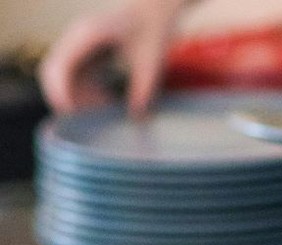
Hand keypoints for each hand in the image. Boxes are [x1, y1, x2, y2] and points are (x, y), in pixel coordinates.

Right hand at [38, 0, 186, 114]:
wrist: (152, 10)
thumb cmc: (153, 30)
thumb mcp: (151, 62)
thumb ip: (143, 90)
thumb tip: (136, 119)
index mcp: (87, 35)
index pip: (59, 66)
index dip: (61, 93)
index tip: (72, 114)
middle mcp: (75, 37)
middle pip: (53, 73)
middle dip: (66, 99)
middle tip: (89, 121)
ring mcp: (76, 43)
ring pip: (62, 76)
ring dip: (77, 97)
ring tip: (105, 110)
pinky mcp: (83, 50)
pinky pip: (74, 75)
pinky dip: (85, 91)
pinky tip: (106, 101)